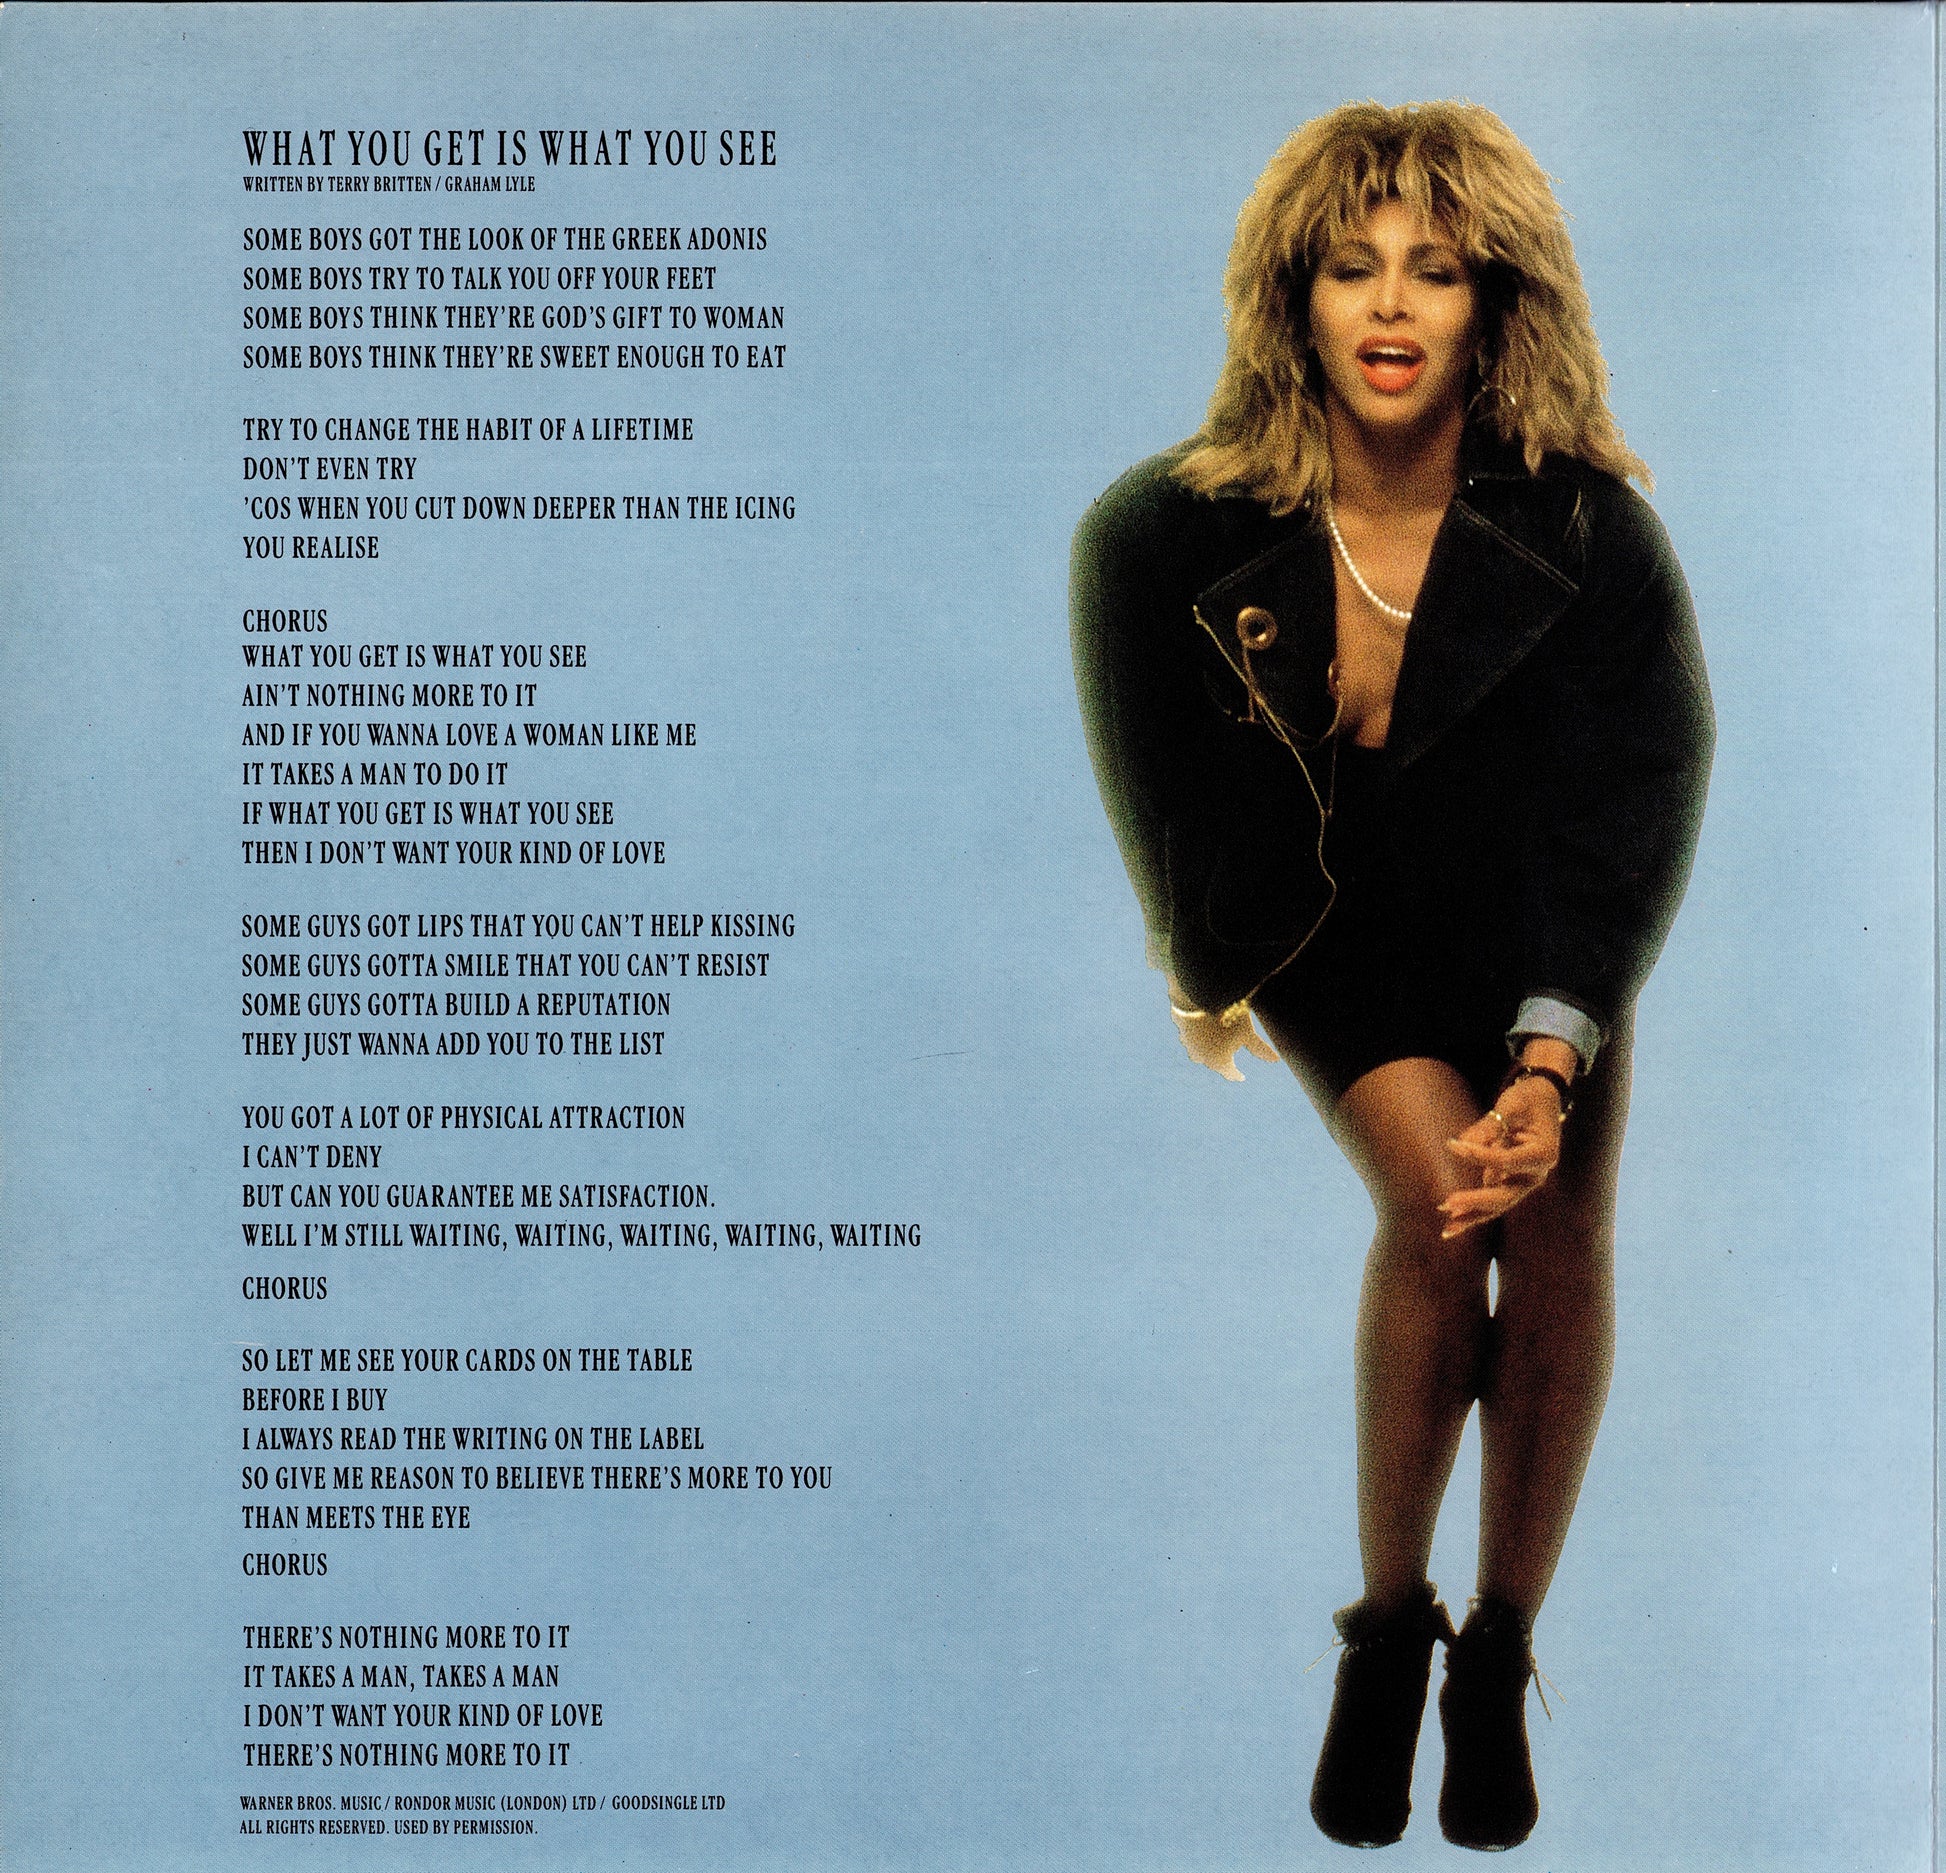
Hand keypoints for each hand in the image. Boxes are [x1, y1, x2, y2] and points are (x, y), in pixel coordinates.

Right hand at [1169, 999, 1278, 1080]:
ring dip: (1206, 1048)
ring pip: (1198, 1051)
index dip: (1236, 1075)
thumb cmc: (1227, 1014)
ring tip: (1215, 1040)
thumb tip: (1276, 1060)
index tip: (1241, 1076)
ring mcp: (1188, 1043)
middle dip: (1221, 1060)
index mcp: (1219, 1062)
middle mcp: (1201, 1057)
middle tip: (1229, 1056)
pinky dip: (1197, 1034)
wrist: (1199, 994)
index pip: (1230, 1073)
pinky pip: (1190, 1036)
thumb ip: (1259, 1048)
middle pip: (1213, 1063)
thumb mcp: (1247, 1031)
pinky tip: (1203, 1026)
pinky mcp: (1180, 1029)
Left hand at [1438, 1073, 1564, 1238]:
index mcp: (1543, 1153)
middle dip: (1476, 1201)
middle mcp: (1536, 1174)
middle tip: (1448, 1204)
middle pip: (1505, 1195)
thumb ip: (1489, 1126)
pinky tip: (1452, 1221)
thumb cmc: (1528, 1099)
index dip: (1479, 1155)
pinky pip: (1491, 1201)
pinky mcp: (1511, 1183)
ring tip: (1447, 1229)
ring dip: (1472, 1216)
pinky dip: (1473, 1211)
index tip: (1453, 1144)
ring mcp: (1524, 1182)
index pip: (1507, 1161)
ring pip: (1498, 1206)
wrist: (1542, 1101)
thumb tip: (1462, 1142)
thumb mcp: (1510, 1106)